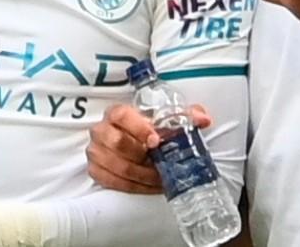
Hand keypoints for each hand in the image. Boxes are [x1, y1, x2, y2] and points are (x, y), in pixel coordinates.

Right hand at [87, 103, 211, 193]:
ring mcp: (96, 151)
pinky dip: (133, 186)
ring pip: (117, 166)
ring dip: (141, 175)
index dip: (138, 128)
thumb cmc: (146, 128)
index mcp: (116, 112)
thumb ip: (185, 116)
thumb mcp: (165, 119)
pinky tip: (148, 185)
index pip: (121, 116)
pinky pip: (113, 182)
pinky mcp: (95, 169)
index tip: (156, 140)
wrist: (130, 141)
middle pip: (117, 143)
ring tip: (159, 177)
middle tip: (160, 163)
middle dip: (143, 156)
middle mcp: (102, 130)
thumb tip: (204, 119)